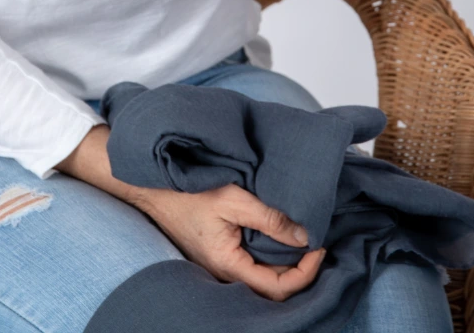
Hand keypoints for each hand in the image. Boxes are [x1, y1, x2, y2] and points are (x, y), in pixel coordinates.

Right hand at [56, 126, 324, 299]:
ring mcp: (222, 265)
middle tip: (319, 243)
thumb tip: (304, 235)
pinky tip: (284, 236)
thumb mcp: (233, 198)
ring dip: (288, 263)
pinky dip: (273, 255)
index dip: (305, 272)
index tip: (320, 245)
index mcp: (228, 265)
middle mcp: (225, 273)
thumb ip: (269, 218)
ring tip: (307, 239)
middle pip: (273, 288)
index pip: (277, 287)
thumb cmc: (188, 191)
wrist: (153, 186)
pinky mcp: (221, 253)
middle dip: (301, 271)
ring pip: (263, 278)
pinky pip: (253, 265)